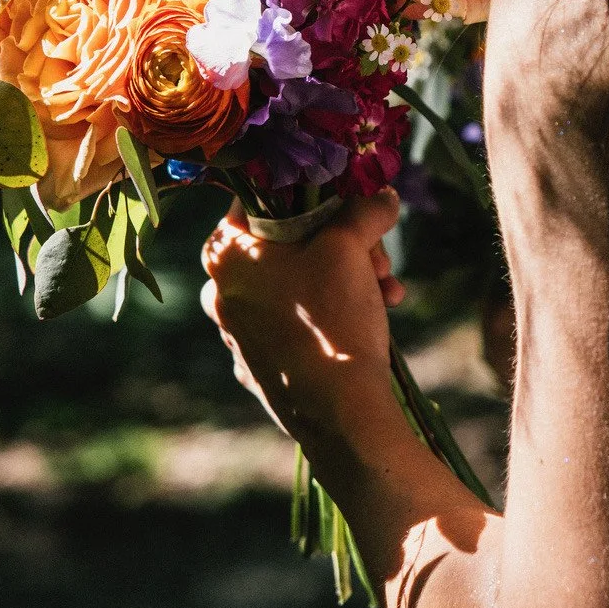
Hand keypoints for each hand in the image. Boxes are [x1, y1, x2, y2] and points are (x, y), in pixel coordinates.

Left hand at [201, 191, 402, 442]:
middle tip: (379, 257)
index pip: (263, 197)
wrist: (339, 414)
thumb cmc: (331, 319)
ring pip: (297, 283)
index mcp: (226, 253)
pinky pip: (297, 322)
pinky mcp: (260, 365)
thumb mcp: (350, 248)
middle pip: (287, 243)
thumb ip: (365, 211)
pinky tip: (370, 317)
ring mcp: (238, 332)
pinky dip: (333, 312)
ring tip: (387, 290)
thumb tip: (381, 194)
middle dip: (344, 244)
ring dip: (348, 277)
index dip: (316, 195)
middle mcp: (221, 290)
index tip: (354, 206)